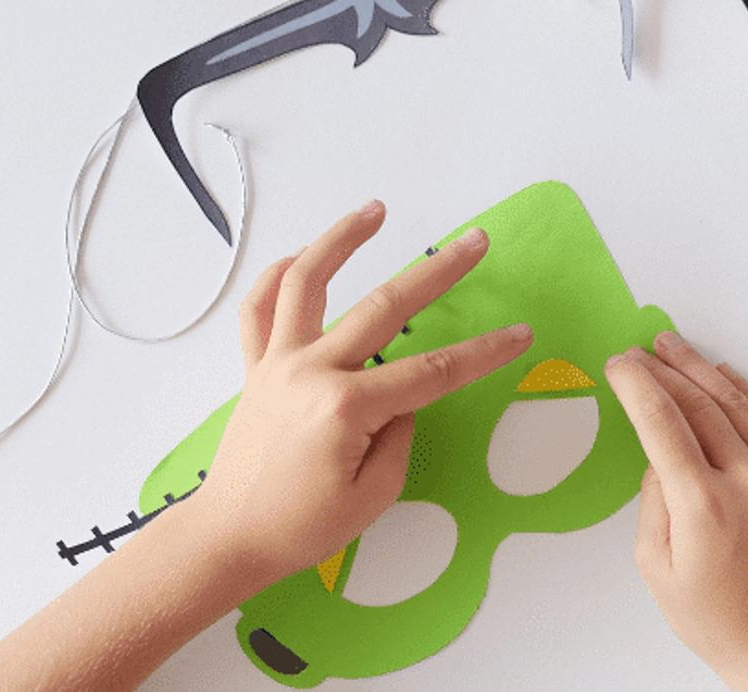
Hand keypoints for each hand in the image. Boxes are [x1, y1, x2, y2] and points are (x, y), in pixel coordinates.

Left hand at [185, 201, 532, 587]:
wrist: (227, 539)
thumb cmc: (302, 529)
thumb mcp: (372, 496)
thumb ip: (398, 436)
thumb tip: (403, 396)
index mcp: (347, 408)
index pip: (433, 372)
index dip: (484, 353)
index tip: (520, 333)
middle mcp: (313, 371)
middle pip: (386, 307)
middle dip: (438, 271)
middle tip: (474, 241)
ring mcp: (278, 362)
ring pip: (307, 282)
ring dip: (342, 238)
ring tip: (375, 209)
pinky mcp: (255, 367)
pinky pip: (260, 309)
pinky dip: (278, 275)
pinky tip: (301, 254)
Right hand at [605, 333, 747, 691]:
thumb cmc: (718, 616)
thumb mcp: (656, 565)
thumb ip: (652, 501)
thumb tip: (659, 457)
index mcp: (703, 504)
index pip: (662, 421)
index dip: (637, 385)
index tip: (619, 365)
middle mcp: (745, 481)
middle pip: (697, 402)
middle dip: (662, 368)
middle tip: (639, 350)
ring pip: (735, 402)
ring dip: (700, 368)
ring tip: (674, 346)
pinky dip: (746, 391)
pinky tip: (724, 374)